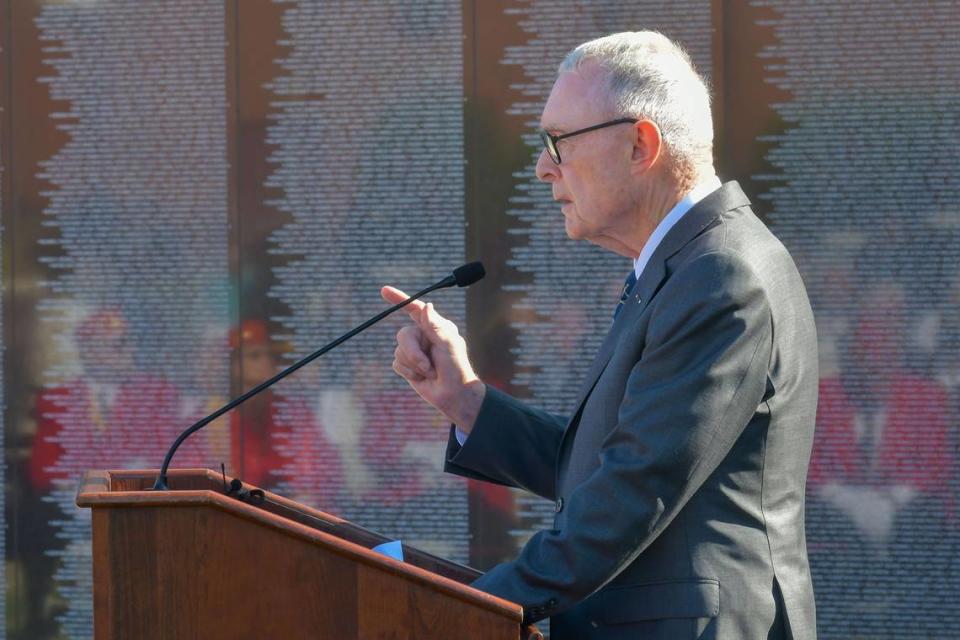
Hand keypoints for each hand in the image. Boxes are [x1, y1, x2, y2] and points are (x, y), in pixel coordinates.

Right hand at [381, 286, 485, 433]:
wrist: (454, 395)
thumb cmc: (457, 368)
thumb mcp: (449, 345)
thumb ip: (436, 326)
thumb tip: (427, 306)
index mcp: (435, 326)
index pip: (414, 308)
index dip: (399, 299)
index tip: (384, 290)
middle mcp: (424, 336)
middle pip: (403, 335)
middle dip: (413, 353)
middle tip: (427, 365)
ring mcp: (415, 350)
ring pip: (399, 351)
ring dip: (414, 365)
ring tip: (431, 373)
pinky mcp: (408, 365)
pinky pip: (396, 364)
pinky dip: (409, 373)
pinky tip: (423, 378)